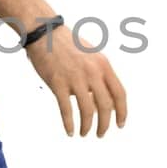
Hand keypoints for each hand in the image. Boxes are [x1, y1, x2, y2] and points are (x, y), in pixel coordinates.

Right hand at [24, 22, 127, 137]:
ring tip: (85, 134)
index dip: (122, 112)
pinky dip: (69, 123)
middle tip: (101, 134)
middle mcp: (92, 72)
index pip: (119, 93)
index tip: (120, 124)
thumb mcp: (91, 57)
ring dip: (87, 126)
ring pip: (87, 110)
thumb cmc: (67, 46)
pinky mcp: (58, 82)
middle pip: (106, 106)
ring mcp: (75, 77)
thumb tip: (102, 104)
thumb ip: (99, 77)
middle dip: (105, 124)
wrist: (44, 33)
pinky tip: (70, 131)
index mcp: (103, 65)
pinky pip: (66, 109)